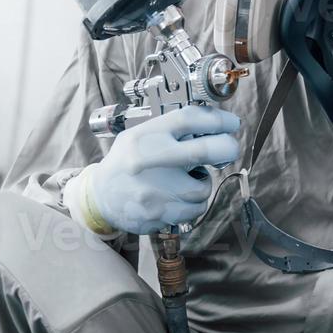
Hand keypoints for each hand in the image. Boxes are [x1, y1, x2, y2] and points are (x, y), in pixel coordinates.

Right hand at [80, 106, 240, 234]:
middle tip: (228, 148)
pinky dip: (192, 203)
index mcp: (145, 137)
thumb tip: (214, 123)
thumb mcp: (140, 135)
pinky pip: (195, 208)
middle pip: (206, 150)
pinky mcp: (158, 214)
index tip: (232, 124)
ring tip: (184, 180)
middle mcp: (150, 161)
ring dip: (201, 183)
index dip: (219, 120)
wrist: (100, 198)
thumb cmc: (128, 163)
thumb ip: (171, 129)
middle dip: (227, 148)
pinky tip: (176, 197)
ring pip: (204, 187)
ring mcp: (154, 190)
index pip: (190, 119)